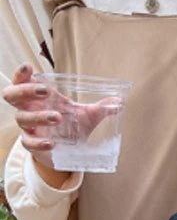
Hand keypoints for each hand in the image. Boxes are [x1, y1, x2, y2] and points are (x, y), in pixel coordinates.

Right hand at [2, 63, 123, 185]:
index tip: (29, 67)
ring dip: (39, 116)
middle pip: (13, 96)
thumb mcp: (86, 115)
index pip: (21, 81)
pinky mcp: (31, 144)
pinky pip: (28, 142)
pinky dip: (39, 142)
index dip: (21, 74)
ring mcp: (28, 128)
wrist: (66, 152)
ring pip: (22, 118)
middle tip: (45, 91)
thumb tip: (120, 102)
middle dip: (26, 91)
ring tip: (58, 118)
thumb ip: (101, 108)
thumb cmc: (70, 126)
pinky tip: (51, 143)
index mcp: (39, 98)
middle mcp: (29, 110)